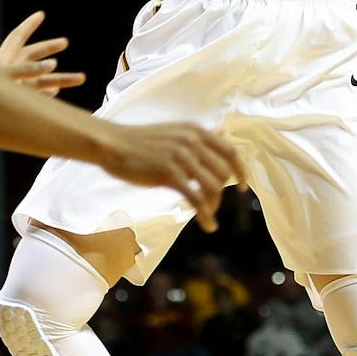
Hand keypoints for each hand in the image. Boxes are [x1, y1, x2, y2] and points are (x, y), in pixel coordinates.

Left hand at [0, 10, 84, 97]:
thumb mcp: (4, 75)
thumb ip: (28, 70)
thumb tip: (54, 64)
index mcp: (4, 57)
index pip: (19, 37)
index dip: (29, 25)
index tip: (41, 14)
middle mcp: (12, 68)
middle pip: (34, 54)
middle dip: (49, 47)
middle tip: (65, 41)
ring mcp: (15, 85)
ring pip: (42, 79)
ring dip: (61, 78)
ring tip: (81, 78)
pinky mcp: (17, 100)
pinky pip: (36, 95)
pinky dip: (46, 94)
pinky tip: (56, 92)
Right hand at [97, 122, 242, 230]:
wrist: (113, 144)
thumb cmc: (141, 141)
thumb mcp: (175, 132)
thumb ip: (199, 137)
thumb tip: (223, 134)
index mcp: (196, 131)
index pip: (231, 151)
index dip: (241, 170)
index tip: (243, 187)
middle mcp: (192, 141)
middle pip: (223, 172)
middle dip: (221, 192)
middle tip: (212, 204)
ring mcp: (181, 157)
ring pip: (212, 187)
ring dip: (214, 205)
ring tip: (208, 215)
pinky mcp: (169, 173)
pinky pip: (195, 198)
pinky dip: (205, 214)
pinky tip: (207, 224)